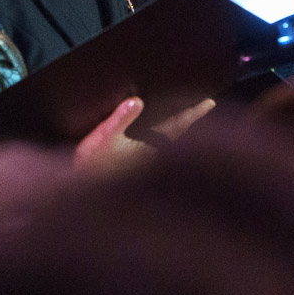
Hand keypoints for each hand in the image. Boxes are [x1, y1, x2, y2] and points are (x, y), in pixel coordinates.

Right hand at [72, 95, 216, 175]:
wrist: (83, 193)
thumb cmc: (93, 165)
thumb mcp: (104, 137)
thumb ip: (121, 118)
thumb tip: (138, 101)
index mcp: (151, 147)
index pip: (178, 125)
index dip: (194, 113)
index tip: (210, 102)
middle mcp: (155, 156)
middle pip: (180, 134)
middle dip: (192, 119)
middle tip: (208, 105)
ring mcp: (149, 162)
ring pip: (172, 142)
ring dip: (182, 128)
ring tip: (190, 116)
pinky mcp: (140, 166)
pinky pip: (161, 147)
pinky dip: (169, 137)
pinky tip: (164, 134)